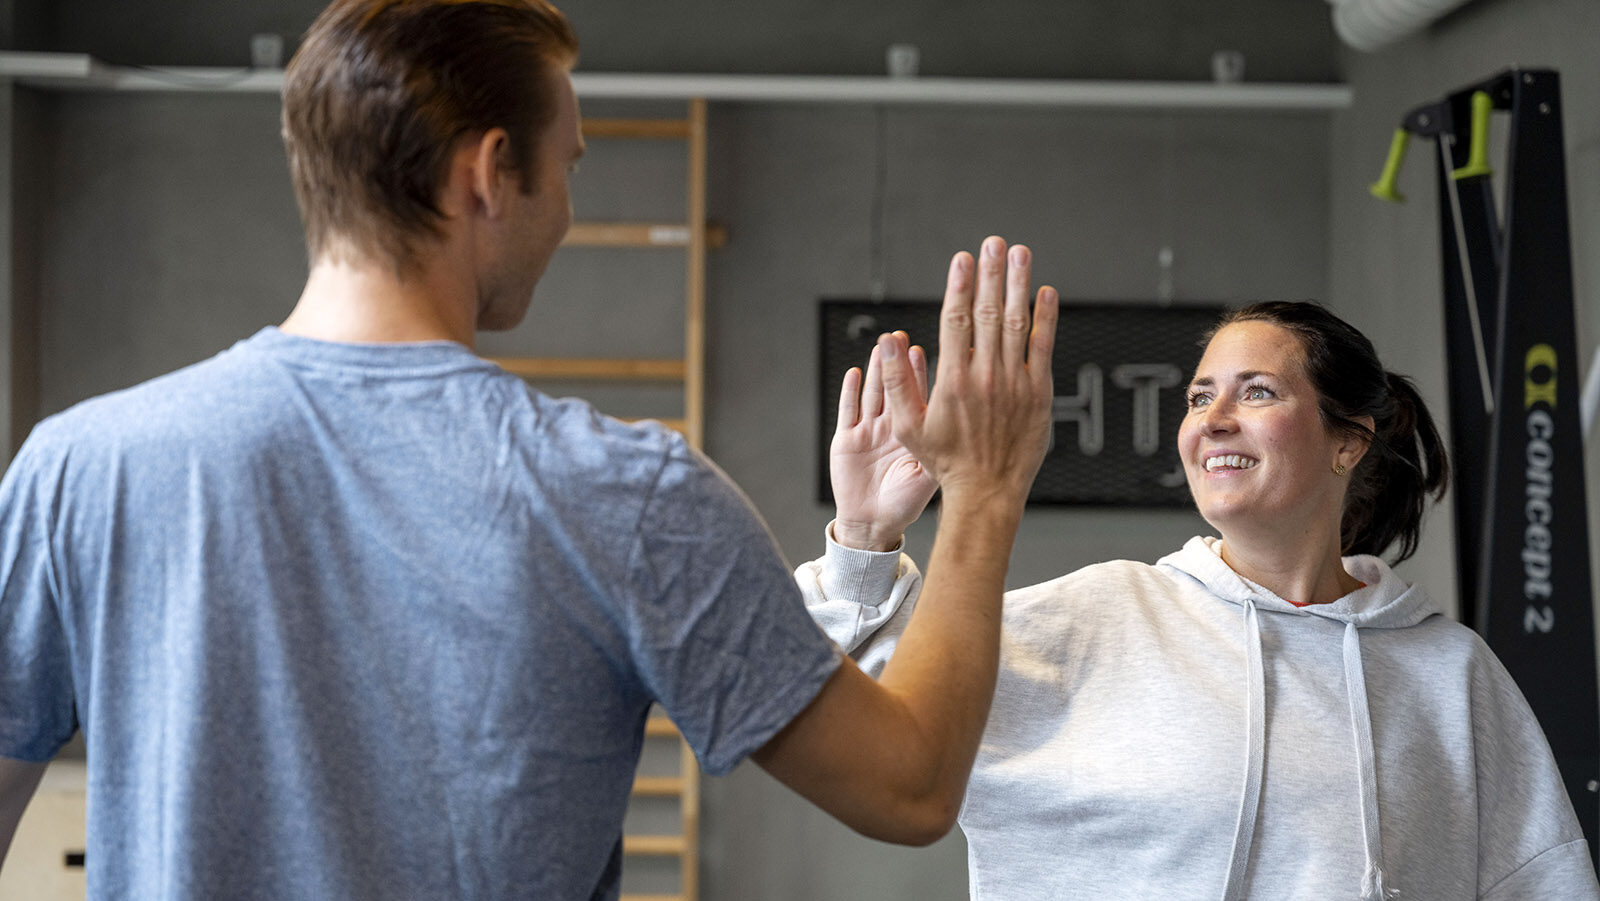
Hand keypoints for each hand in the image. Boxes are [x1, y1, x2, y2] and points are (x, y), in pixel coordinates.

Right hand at [831, 336, 938, 550]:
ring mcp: (867, 433)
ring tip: (882, 346)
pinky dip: (851, 391)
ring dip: (877, 369)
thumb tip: (965, 423)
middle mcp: (890, 429)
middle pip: (894, 387)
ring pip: (872, 393)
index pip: (919, 396)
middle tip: (901, 337)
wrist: (873, 525)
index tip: (924, 350)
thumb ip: (940, 450)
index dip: (919, 373)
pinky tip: (855, 373)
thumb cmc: (903, 505)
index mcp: (912, 435)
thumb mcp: (927, 475)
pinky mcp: (845, 441)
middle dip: (897, 362)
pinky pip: (847, 410)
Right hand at [878, 236, 1056, 505]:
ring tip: (1019, 254)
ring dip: (1018, 284)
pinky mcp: (1038, 392)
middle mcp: (986, 376)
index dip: (960, 284)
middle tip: (993, 243)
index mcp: (953, 379)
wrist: (987, 490)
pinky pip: (1044, 347)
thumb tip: (888, 342)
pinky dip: (1045, 318)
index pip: (956, 319)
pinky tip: (1045, 293)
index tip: (963, 258)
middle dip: (991, 273)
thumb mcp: (908, 426)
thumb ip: (896, 382)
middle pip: (988, 312)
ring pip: (1017, 322)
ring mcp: (1015, 382)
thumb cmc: (945, 460)